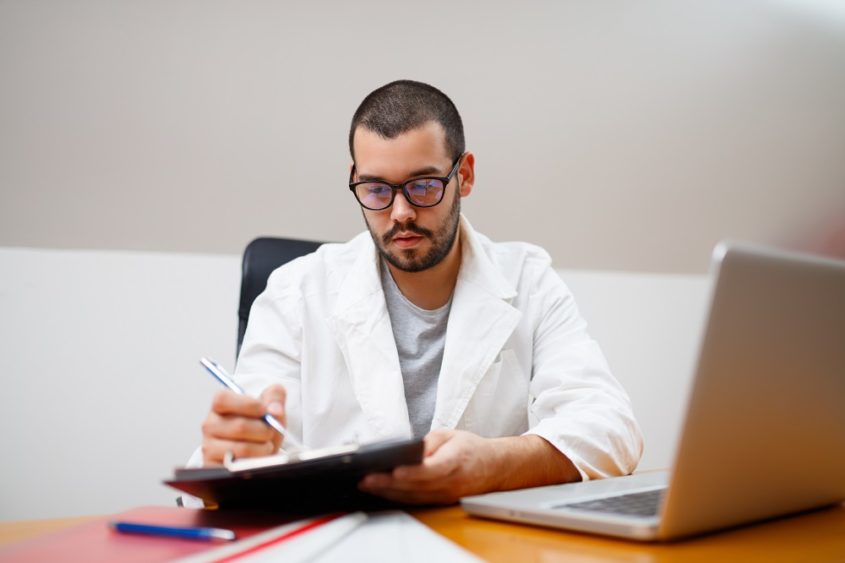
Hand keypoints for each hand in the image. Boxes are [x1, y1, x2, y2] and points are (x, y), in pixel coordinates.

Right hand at [201, 384, 286, 464]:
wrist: (258, 449)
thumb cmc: (260, 424)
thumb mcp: (270, 405)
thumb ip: (275, 397)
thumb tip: (274, 411)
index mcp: (220, 405)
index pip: (223, 400)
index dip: (248, 405)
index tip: (265, 410)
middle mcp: (210, 425)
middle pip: (239, 426)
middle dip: (263, 430)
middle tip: (271, 432)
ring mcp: (209, 446)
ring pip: (241, 448)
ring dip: (262, 448)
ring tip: (267, 445)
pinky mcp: (213, 466)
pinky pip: (238, 467)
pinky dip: (255, 463)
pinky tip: (258, 458)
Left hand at [358, 429, 501, 504]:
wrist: (493, 467)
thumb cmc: (470, 448)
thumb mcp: (450, 434)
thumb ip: (429, 442)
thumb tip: (408, 450)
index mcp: (456, 460)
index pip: (433, 469)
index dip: (413, 472)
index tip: (395, 471)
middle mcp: (451, 481)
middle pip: (418, 485)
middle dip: (390, 483)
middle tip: (367, 478)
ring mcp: (446, 494)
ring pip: (414, 496)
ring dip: (389, 492)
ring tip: (367, 485)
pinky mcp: (441, 501)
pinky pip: (416, 501)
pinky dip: (398, 497)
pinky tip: (382, 492)